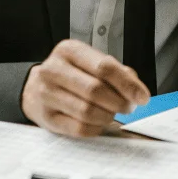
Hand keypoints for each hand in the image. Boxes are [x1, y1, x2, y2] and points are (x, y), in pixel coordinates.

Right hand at [21, 39, 150, 136]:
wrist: (34, 88)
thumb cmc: (71, 75)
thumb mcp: (90, 63)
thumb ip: (117, 72)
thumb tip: (136, 90)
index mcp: (69, 50)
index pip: (104, 67)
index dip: (128, 84)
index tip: (143, 97)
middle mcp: (53, 70)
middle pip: (96, 90)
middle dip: (119, 102)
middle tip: (129, 107)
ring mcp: (45, 94)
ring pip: (87, 111)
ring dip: (108, 116)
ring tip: (112, 114)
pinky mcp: (45, 117)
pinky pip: (78, 128)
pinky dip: (96, 128)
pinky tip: (98, 123)